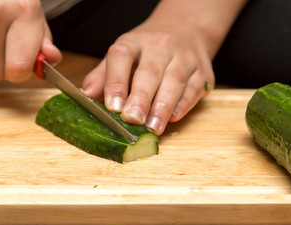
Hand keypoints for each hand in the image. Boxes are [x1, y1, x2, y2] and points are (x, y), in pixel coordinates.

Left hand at [82, 23, 213, 134]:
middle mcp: (160, 46)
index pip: (121, 57)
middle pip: (150, 71)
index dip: (116, 82)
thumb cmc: (147, 51)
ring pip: (175, 81)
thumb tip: (87, 96)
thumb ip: (104, 76)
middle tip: (132, 119)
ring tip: (153, 127)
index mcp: (134, 42)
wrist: (186, 30)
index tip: (112, 106)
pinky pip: (194, 89)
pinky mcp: (203, 72)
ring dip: (163, 106)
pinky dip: (184, 104)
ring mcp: (185, 58)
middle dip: (141, 98)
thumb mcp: (122, 55)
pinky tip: (173, 118)